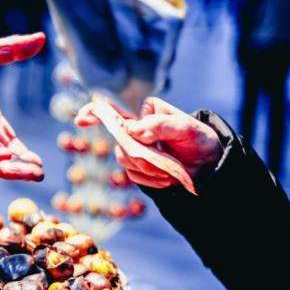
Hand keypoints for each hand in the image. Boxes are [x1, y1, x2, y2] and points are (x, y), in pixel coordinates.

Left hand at [0, 33, 45, 180]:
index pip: (9, 142)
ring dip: (6, 168)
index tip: (39, 164)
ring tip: (28, 172)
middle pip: (1, 157)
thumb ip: (12, 50)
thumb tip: (40, 38)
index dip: (24, 154)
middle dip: (20, 167)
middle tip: (39, 175)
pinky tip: (3, 155)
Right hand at [75, 96, 222, 187]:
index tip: (80, 119)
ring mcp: (134, 149)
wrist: (208, 165)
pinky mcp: (137, 168)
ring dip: (148, 168)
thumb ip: (160, 125)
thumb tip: (134, 130)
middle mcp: (136, 129)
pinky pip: (134, 176)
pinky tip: (167, 178)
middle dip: (141, 155)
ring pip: (125, 160)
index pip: (115, 109)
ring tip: (170, 170)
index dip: (95, 113)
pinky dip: (151, 179)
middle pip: (121, 141)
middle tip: (164, 161)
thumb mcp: (186, 128)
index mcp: (145, 113)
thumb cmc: (199, 140)